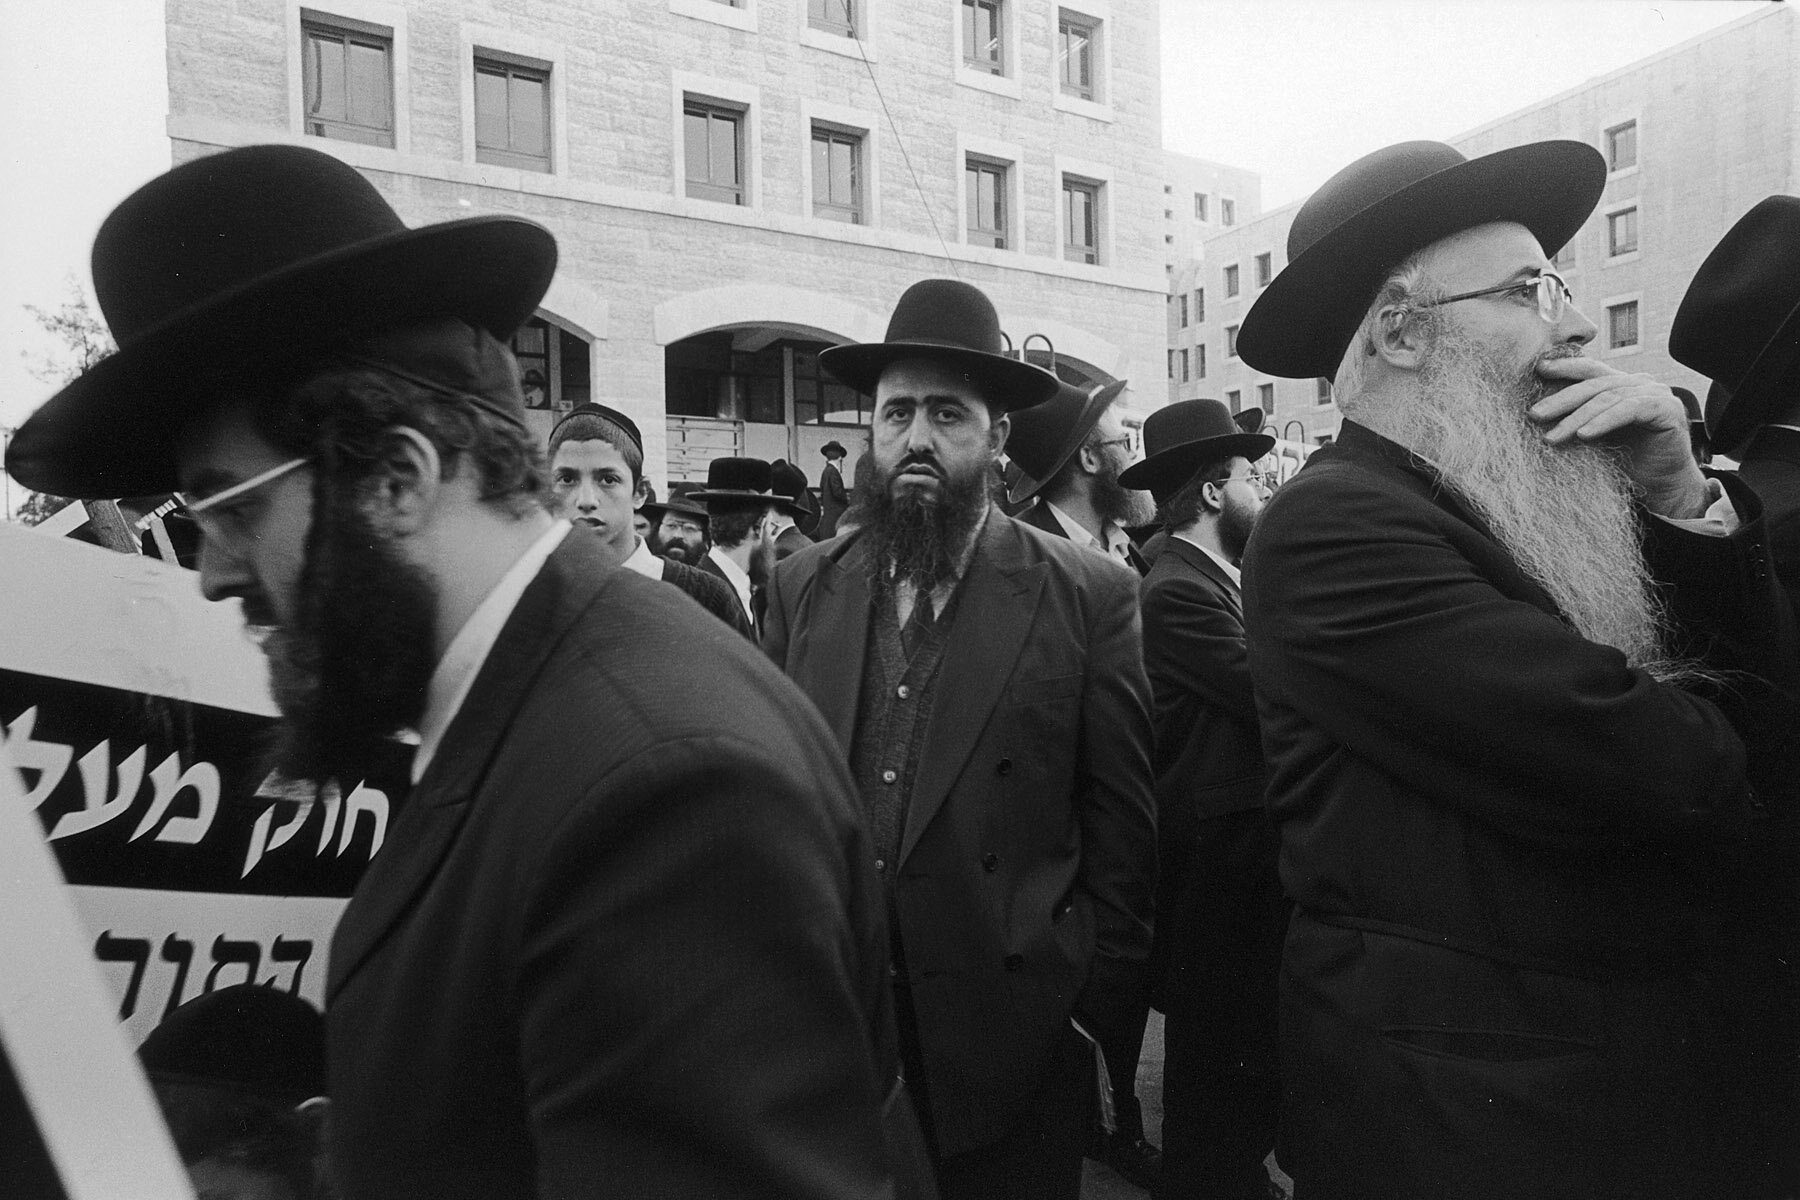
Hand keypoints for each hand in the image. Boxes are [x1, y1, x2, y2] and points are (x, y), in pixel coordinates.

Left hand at [1528, 357, 1708, 518]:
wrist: (1662, 486)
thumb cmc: (1625, 461)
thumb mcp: (1593, 434)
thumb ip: (1576, 417)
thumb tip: (1535, 411)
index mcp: (1622, 384)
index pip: (1590, 369)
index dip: (1564, 366)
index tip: (1538, 368)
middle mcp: (1640, 383)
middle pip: (1594, 385)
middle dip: (1561, 400)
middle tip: (1535, 415)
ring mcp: (1656, 393)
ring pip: (1608, 398)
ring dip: (1577, 417)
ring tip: (1553, 436)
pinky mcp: (1667, 409)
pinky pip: (1629, 409)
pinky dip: (1604, 421)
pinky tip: (1584, 435)